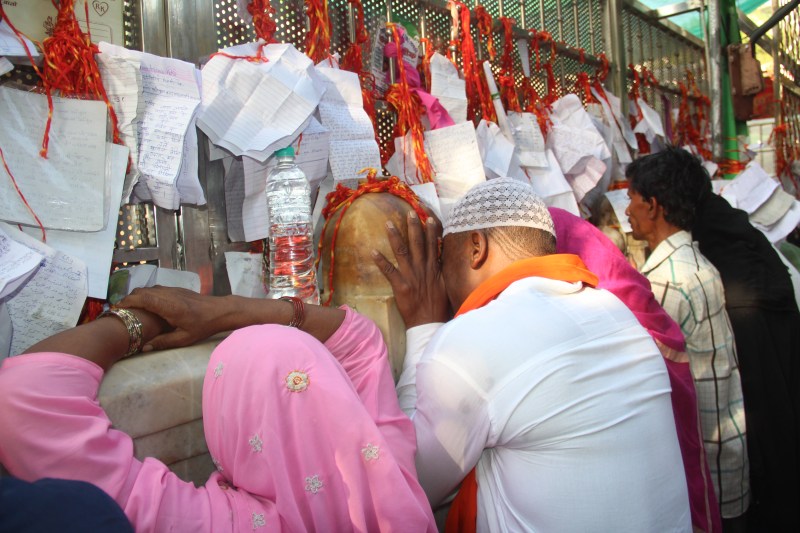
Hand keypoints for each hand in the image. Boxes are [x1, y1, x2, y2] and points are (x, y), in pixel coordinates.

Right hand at [118, 286, 229, 350]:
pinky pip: (156, 289)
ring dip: (137, 296)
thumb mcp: (184, 338)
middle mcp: (168, 294)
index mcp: (168, 305)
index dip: (127, 302)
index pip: (142, 298)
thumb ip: (163, 342)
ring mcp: (173, 290)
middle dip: (128, 299)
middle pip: (142, 291)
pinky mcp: (176, 289)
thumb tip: (144, 348)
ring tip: (129, 309)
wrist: (220, 310)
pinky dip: (146, 295)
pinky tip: (145, 305)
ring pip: (149, 289)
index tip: (116, 309)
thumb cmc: (203, 325)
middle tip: (118, 311)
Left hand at [372, 211, 449, 327]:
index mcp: (434, 268)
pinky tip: (373, 251)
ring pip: (402, 252)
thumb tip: (441, 259)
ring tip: (388, 224)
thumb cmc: (438, 306)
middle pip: (418, 243)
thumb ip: (441, 271)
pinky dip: (381, 261)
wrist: (429, 322)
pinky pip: (389, 271)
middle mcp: (423, 268)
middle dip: (414, 227)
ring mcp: (411, 276)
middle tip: (409, 212)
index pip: (433, 245)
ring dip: (395, 237)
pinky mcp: (401, 286)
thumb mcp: (445, 285)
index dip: (431, 230)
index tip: (429, 217)